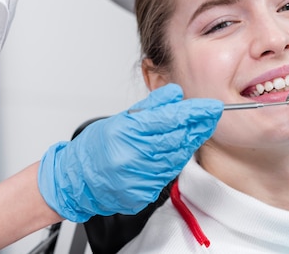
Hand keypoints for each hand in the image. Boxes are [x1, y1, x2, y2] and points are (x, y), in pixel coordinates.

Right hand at [37, 83, 222, 221]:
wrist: (76, 180)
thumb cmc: (95, 148)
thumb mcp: (119, 119)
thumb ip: (150, 107)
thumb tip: (175, 94)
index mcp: (126, 133)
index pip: (169, 119)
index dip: (194, 112)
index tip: (211, 107)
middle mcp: (132, 156)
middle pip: (176, 139)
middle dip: (197, 126)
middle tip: (211, 115)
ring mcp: (138, 178)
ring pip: (175, 157)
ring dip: (189, 143)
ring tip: (198, 130)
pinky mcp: (142, 193)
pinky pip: (166, 175)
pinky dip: (175, 161)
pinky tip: (179, 151)